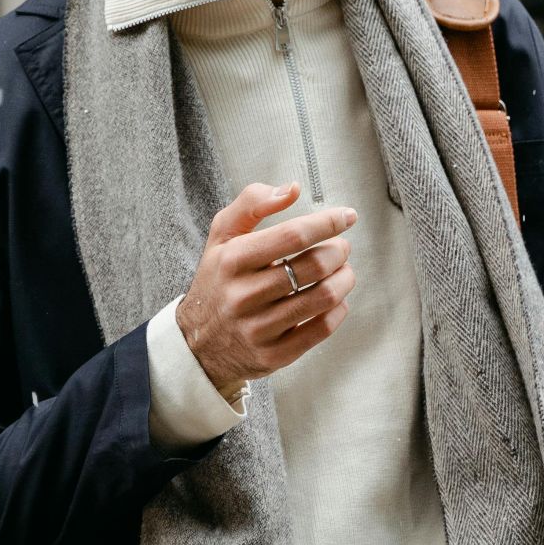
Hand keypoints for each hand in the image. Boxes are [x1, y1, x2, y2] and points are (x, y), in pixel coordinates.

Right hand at [175, 182, 356, 389]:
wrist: (197, 342)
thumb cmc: (218, 279)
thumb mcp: (222, 235)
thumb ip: (252, 203)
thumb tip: (293, 189)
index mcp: (232, 260)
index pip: (292, 235)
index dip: (327, 223)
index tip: (347, 217)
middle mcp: (243, 295)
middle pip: (313, 266)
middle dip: (339, 251)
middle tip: (341, 247)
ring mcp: (259, 328)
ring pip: (323, 297)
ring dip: (344, 278)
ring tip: (343, 270)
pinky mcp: (274, 355)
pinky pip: (321, 329)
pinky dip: (339, 309)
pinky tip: (335, 299)